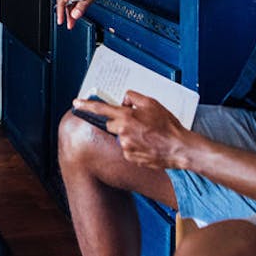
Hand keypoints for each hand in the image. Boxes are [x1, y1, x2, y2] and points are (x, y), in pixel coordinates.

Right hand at [55, 0, 114, 28]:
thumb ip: (83, 6)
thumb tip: (75, 15)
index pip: (62, 2)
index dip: (60, 13)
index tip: (61, 22)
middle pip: (66, 1)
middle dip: (68, 13)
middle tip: (71, 23)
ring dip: (74, 9)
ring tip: (77, 18)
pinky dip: (79, 3)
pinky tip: (82, 8)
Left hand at [72, 90, 190, 168]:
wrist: (179, 148)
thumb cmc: (167, 125)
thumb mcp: (151, 103)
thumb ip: (133, 98)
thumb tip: (123, 102)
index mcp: (126, 117)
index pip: (101, 109)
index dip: (86, 106)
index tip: (75, 103)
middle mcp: (123, 132)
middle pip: (112, 124)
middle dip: (121, 122)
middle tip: (138, 122)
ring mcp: (126, 147)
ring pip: (120, 136)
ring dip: (129, 134)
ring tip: (147, 135)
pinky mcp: (130, 158)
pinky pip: (127, 148)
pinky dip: (134, 145)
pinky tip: (147, 144)